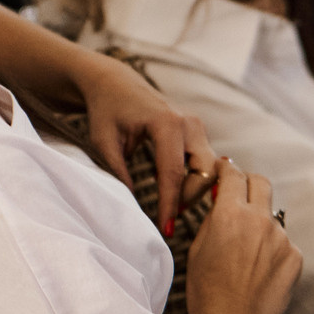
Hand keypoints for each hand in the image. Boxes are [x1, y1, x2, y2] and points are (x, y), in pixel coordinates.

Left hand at [69, 53, 214, 234]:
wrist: (115, 83)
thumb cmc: (106, 112)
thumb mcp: (104, 143)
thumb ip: (119, 173)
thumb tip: (136, 206)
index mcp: (166, 123)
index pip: (173, 173)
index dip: (170, 204)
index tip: (166, 230)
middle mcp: (188, 122)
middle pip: (203, 173)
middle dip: (188, 199)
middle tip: (167, 218)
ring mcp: (197, 125)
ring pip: (209, 169)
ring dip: (192, 191)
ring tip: (169, 206)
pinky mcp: (198, 131)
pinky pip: (205, 162)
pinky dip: (193, 180)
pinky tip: (173, 190)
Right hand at [184, 159, 302, 313]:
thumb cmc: (206, 290)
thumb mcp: (197, 247)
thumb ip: (213, 218)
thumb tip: (223, 201)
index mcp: (229, 213)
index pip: (233, 174)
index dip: (227, 169)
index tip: (225, 169)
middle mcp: (258, 219)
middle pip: (260, 183)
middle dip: (249, 184)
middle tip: (240, 196)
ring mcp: (281, 237)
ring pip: (271, 217)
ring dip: (260, 225)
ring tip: (246, 256)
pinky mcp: (295, 256)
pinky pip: (283, 243)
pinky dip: (272, 250)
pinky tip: (259, 271)